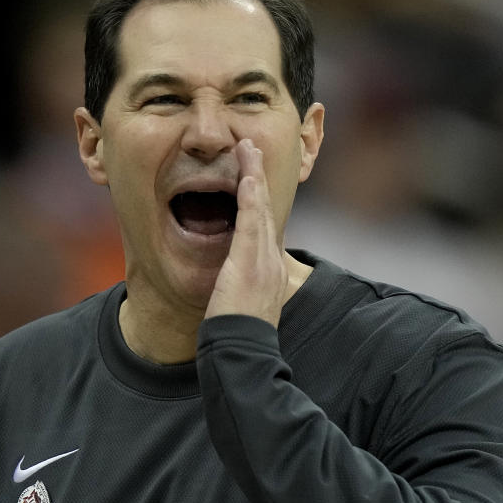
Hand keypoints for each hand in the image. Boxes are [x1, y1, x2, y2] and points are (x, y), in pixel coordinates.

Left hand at [204, 139, 287, 327]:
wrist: (243, 353)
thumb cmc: (238, 336)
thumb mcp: (242, 306)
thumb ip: (239, 288)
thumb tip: (232, 284)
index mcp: (268, 270)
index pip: (264, 225)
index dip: (259, 197)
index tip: (252, 177)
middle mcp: (271, 260)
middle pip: (266, 209)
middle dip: (259, 177)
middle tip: (252, 149)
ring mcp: (263, 260)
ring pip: (259, 209)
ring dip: (255, 176)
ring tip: (248, 149)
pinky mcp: (250, 263)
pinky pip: (250, 223)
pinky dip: (251, 198)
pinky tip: (248, 176)